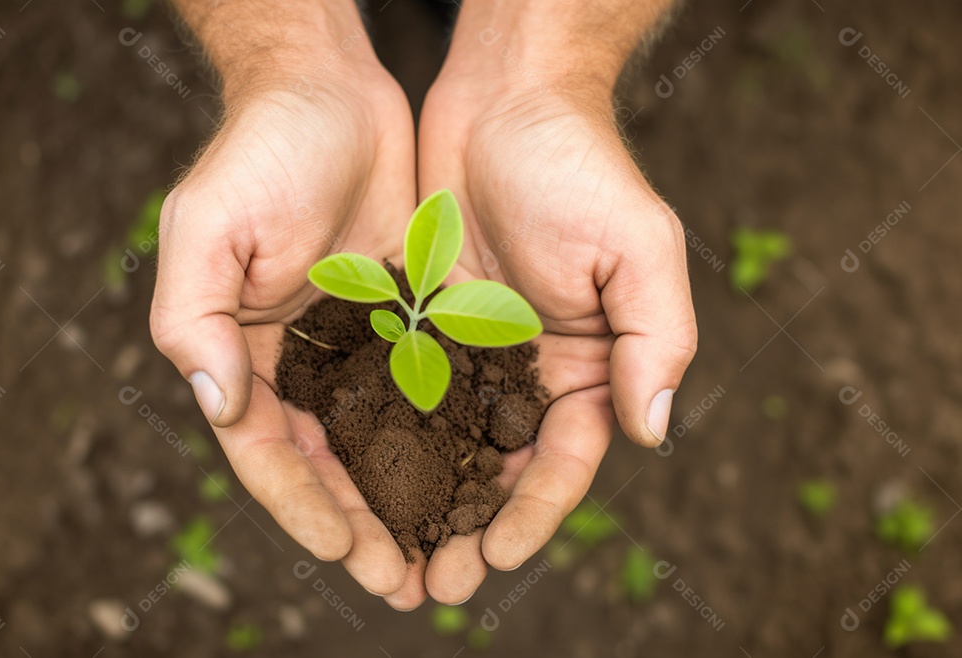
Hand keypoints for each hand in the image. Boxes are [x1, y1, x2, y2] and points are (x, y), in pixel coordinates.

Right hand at [151, 1, 416, 599]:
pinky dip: (449, 441)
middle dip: (366, 529)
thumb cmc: (260, 151)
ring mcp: (357, 347)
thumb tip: (217, 404)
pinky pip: (431, 393)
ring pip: (386, 446)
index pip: (271, 454)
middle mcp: (301, 365)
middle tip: (406, 586)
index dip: (305, 509)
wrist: (329, 91)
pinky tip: (480, 479)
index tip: (347, 556)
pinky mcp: (408, 322)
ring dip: (413, 504)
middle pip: (333, 468)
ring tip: (449, 558)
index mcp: (246, 356)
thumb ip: (195, 319)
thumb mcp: (209, 226)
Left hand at [414, 0, 695, 603]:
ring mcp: (471, 349)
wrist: (505, 98)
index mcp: (586, 365)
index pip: (563, 461)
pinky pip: (397, 390)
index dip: (532, 515)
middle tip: (429, 585)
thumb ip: (654, 338)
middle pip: (498, 469)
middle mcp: (527, 369)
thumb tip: (653, 432)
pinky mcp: (421, 322)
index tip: (494, 561)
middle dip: (468, 529)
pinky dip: (380, 437)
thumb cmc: (582, 166)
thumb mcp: (638, 247)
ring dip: (419, 502)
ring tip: (383, 555)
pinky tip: (349, 475)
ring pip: (443, 444)